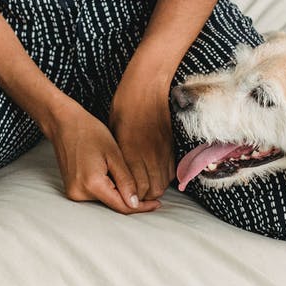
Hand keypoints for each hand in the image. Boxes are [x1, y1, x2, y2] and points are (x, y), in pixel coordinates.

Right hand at [42, 101, 160, 213]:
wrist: (64, 124)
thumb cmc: (89, 132)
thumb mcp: (114, 155)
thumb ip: (126, 181)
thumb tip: (135, 203)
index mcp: (92, 184)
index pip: (122, 206)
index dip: (141, 207)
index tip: (156, 204)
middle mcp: (80, 193)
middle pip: (113, 204)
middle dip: (130, 198)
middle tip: (146, 187)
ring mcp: (73, 193)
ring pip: (105, 199)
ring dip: (118, 192)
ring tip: (122, 172)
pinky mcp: (72, 189)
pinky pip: (95, 194)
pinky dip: (107, 188)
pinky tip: (110, 172)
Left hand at [109, 79, 174, 201]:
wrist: (145, 89)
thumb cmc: (123, 108)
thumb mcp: (113, 134)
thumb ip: (119, 157)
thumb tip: (120, 175)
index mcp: (129, 152)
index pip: (135, 187)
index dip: (132, 196)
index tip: (128, 196)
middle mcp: (147, 155)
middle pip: (152, 189)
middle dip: (144, 196)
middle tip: (137, 194)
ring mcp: (162, 151)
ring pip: (163, 182)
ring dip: (156, 188)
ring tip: (147, 185)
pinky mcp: (171, 146)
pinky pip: (172, 171)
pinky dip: (165, 177)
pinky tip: (156, 173)